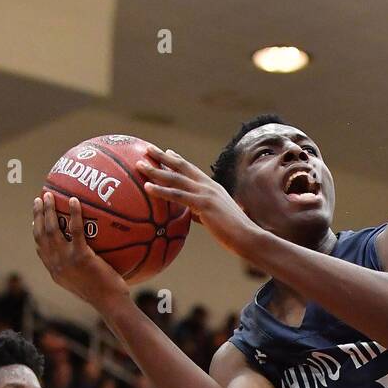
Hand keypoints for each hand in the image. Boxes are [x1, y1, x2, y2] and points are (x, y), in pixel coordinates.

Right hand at [33, 193, 128, 308]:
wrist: (111, 304)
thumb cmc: (105, 296)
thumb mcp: (86, 283)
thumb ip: (80, 270)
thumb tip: (89, 256)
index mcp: (56, 272)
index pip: (41, 249)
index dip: (37, 232)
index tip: (36, 219)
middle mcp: (56, 265)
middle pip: (40, 235)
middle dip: (37, 215)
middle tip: (40, 200)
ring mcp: (67, 260)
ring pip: (51, 229)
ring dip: (48, 209)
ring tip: (49, 195)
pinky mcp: (81, 256)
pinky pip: (75, 230)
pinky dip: (74, 214)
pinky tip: (74, 201)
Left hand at [135, 147, 254, 256]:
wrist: (248, 238)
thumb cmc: (235, 234)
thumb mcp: (217, 219)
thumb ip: (203, 213)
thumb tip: (192, 214)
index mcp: (213, 188)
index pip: (192, 170)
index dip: (178, 160)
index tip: (166, 153)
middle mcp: (208, 186)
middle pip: (181, 167)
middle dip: (162, 157)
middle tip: (147, 149)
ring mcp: (206, 193)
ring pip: (176, 178)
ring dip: (155, 170)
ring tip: (139, 165)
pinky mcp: (203, 204)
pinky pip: (177, 195)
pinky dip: (161, 190)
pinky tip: (147, 187)